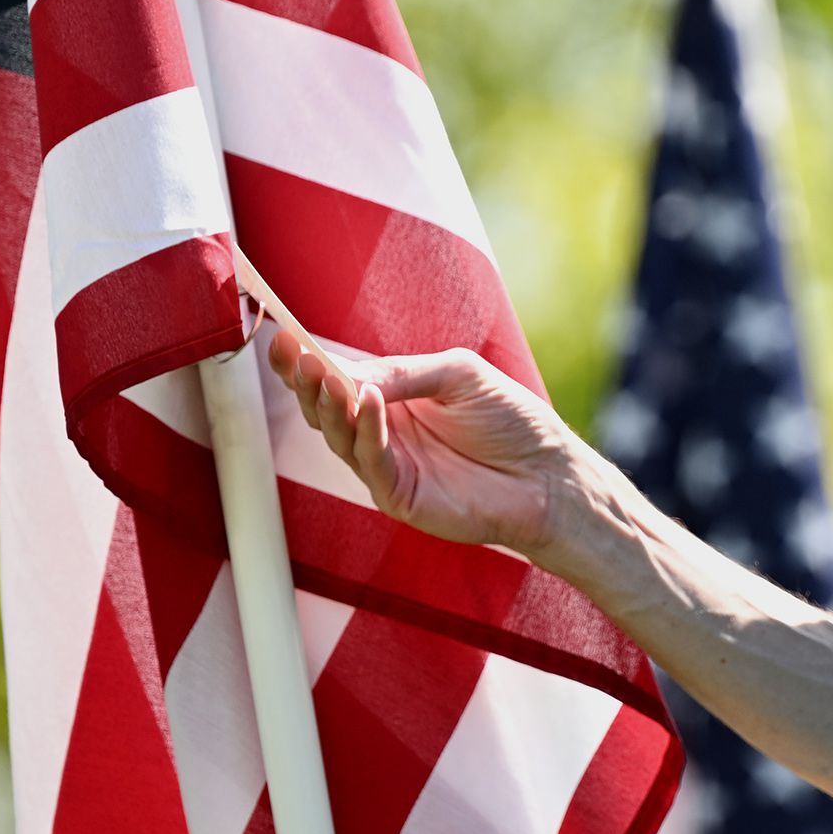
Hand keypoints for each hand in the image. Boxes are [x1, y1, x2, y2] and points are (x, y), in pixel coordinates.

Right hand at [265, 323, 581, 556]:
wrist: (548, 474)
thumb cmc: (511, 420)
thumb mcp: (459, 374)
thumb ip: (406, 372)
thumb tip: (352, 374)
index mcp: (392, 400)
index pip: (339, 378)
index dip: (308, 361)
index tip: (284, 337)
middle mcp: (381, 434)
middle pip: (325, 408)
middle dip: (305, 380)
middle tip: (293, 354)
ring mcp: (386, 467)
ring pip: (339, 435)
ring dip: (329, 402)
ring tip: (323, 372)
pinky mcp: (398, 496)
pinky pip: (371, 461)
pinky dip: (365, 429)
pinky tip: (365, 398)